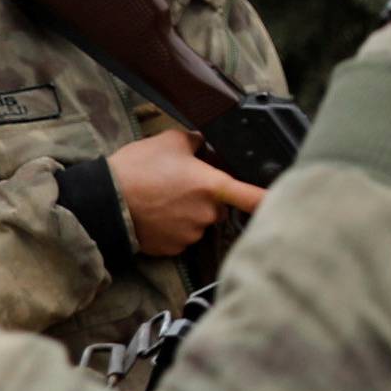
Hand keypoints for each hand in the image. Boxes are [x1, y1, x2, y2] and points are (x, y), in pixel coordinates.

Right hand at [107, 130, 264, 254]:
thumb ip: (197, 142)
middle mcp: (207, 215)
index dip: (270, 199)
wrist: (105, 201)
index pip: (252, 196)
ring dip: (188, 212)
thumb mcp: (170, 140)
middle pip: (219, 207)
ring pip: (199, 222)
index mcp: (212, 186)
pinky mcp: (174, 250)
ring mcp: (191, 235)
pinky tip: (156, 214)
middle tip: (180, 183)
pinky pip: (183, 237)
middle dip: (207, 197)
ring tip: (161, 197)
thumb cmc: (137, 169)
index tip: (285, 200)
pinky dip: (174, 227)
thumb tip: (207, 146)